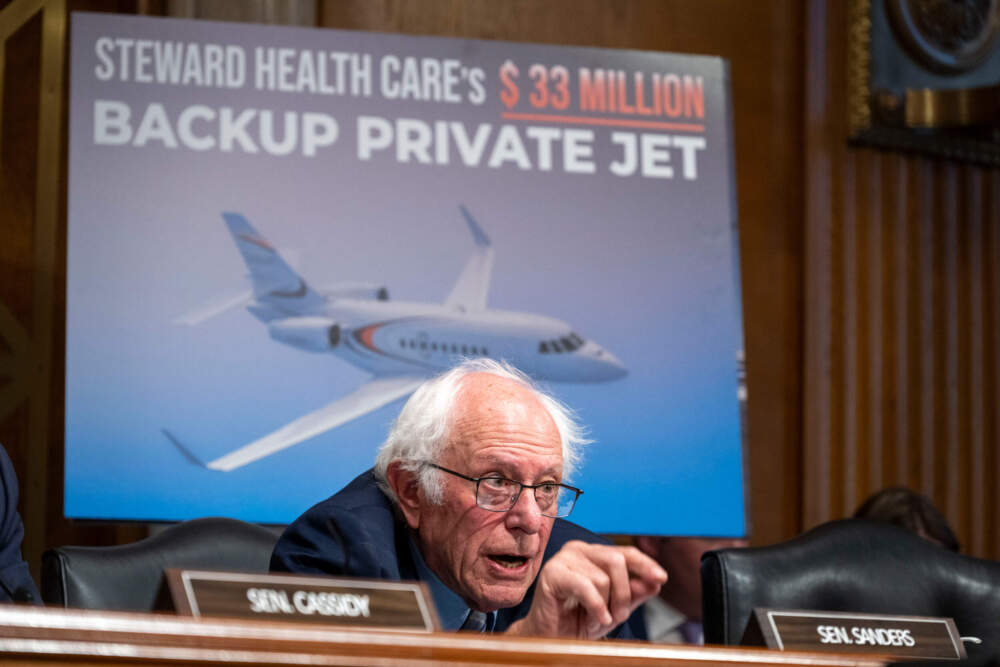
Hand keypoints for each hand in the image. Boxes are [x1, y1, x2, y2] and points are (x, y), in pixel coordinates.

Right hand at [505, 540, 666, 638]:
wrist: (550, 638)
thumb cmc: (577, 620)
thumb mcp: (613, 608)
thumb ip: (633, 593)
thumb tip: (655, 581)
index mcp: (592, 553)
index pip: (625, 552)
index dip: (645, 564)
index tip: (661, 578)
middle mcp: (578, 550)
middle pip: (617, 561)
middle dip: (624, 593)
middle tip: (619, 616)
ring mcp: (563, 559)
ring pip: (602, 578)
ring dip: (606, 606)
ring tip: (599, 619)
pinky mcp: (552, 573)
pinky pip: (585, 586)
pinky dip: (596, 606)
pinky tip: (598, 618)